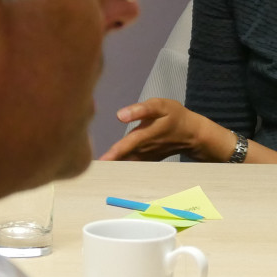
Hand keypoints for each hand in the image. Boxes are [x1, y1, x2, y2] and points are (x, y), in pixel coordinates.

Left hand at [99, 98, 228, 161]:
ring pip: (125, 163)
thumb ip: (140, 110)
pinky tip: (108, 169)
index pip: (124, 146)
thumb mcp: (160, 106)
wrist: (191, 133)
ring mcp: (144, 156)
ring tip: (93, 170)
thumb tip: (120, 116)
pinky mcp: (146, 159)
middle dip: (106, 164)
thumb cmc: (174, 116)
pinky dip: (120, 167)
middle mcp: (142, 149)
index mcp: (144, 135)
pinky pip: (131, 165)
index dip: (112, 154)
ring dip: (111, 167)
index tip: (98, 162)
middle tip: (85, 167)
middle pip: (121, 158)